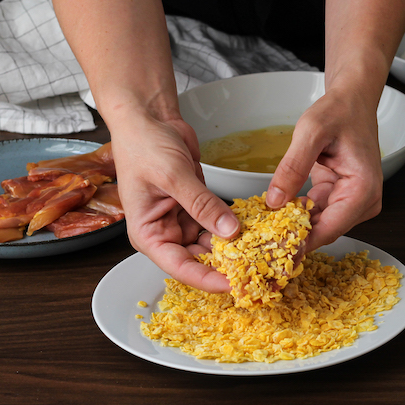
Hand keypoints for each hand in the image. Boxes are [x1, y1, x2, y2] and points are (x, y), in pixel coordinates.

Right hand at [109, 111, 238, 292]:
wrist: (148, 119)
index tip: (233, 285)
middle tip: (255, 270)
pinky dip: (234, 225)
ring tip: (260, 251)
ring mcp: (182, 220)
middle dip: (224, 265)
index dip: (207, 279)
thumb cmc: (143, 146)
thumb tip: (229, 231)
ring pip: (211, 244)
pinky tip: (256, 228)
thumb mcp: (173, 176)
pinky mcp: (197, 207)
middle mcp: (165, 232)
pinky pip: (218, 223)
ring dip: (233, 246)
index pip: (179, 267)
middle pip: (198, 259)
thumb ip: (202, 204)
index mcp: (148, 234)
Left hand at [265, 88, 382, 251]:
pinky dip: (296, 214)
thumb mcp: (311, 132)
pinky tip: (274, 214)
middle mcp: (364, 201)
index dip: (299, 244)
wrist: (352, 102)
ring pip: (318, 226)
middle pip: (324, 231)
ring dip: (292, 228)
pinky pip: (316, 214)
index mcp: (362, 189)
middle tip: (257, 244)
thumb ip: (293, 167)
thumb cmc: (338, 112)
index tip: (270, 253)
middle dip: (292, 238)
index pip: (328, 230)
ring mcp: (353, 202)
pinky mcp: (341, 198)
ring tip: (261, 231)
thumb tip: (274, 201)